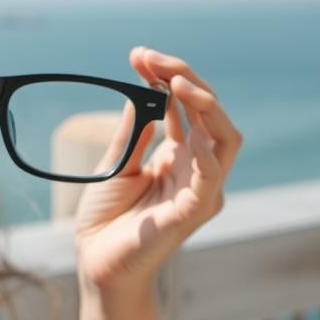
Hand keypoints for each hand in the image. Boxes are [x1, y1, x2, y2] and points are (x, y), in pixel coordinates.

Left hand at [73, 49, 241, 303]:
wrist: (96, 264)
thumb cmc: (106, 218)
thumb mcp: (116, 162)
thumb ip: (134, 129)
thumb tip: (143, 88)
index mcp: (180, 155)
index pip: (187, 106)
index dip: (168, 76)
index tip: (139, 55)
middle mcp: (197, 169)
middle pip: (209, 113)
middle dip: (186, 78)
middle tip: (153, 58)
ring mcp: (200, 190)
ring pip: (223, 137)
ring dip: (203, 103)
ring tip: (176, 79)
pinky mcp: (194, 212)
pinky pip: (212, 176)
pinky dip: (205, 148)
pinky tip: (186, 124)